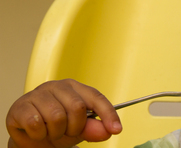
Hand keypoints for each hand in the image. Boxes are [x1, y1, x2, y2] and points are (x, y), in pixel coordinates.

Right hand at [6, 79, 121, 147]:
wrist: (31, 137)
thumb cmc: (57, 128)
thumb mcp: (80, 130)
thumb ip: (94, 129)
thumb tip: (108, 130)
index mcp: (76, 88)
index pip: (97, 98)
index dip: (108, 114)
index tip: (116, 129)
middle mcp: (58, 86)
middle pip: (77, 107)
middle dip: (75, 127)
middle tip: (67, 132)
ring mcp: (38, 94)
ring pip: (56, 116)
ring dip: (56, 132)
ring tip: (52, 131)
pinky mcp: (21, 106)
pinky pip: (36, 123)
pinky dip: (39, 134)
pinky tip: (37, 130)